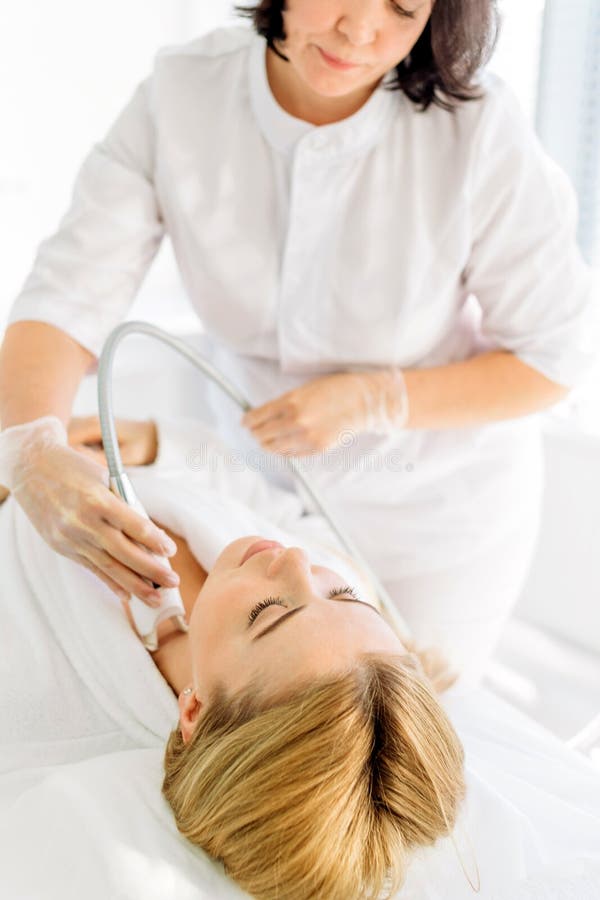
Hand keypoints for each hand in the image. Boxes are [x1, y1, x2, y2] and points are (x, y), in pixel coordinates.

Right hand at [1, 416, 177, 604]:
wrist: (29, 468)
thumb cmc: (72, 467)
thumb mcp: (102, 477)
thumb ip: (123, 503)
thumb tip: (149, 534)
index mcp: (97, 499)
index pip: (134, 525)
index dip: (155, 541)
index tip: (171, 551)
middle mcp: (83, 522)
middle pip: (124, 552)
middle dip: (152, 571)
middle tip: (173, 582)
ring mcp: (71, 538)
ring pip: (109, 566)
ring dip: (135, 585)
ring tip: (156, 598)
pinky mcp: (63, 547)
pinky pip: (91, 569)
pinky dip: (111, 583)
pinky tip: (127, 595)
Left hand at [240, 368, 408, 455]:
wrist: (364, 401)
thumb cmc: (336, 389)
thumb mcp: (305, 389)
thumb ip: (284, 402)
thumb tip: (263, 414)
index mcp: (291, 402)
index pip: (257, 417)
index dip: (247, 421)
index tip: (245, 422)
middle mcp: (297, 422)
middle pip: (262, 435)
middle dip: (256, 434)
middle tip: (254, 431)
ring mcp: (307, 437)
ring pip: (275, 448)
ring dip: (268, 444)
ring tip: (267, 440)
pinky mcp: (317, 448)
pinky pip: (292, 454)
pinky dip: (284, 451)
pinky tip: (284, 444)